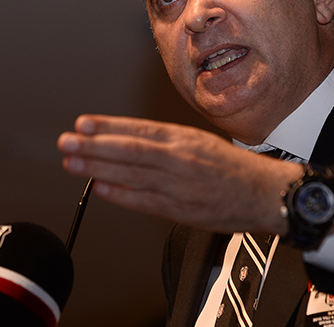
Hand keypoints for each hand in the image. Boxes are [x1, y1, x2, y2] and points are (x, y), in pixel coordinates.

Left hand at [57, 114, 301, 233]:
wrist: (265, 194)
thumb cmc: (232, 168)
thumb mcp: (200, 143)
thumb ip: (165, 144)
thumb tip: (126, 142)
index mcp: (184, 138)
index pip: (138, 130)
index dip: (108, 127)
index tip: (83, 124)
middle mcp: (180, 159)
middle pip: (130, 150)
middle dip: (94, 146)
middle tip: (67, 142)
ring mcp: (179, 185)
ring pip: (132, 174)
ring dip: (99, 168)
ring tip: (73, 163)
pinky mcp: (181, 209)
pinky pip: (145, 201)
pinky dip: (120, 195)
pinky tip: (100, 188)